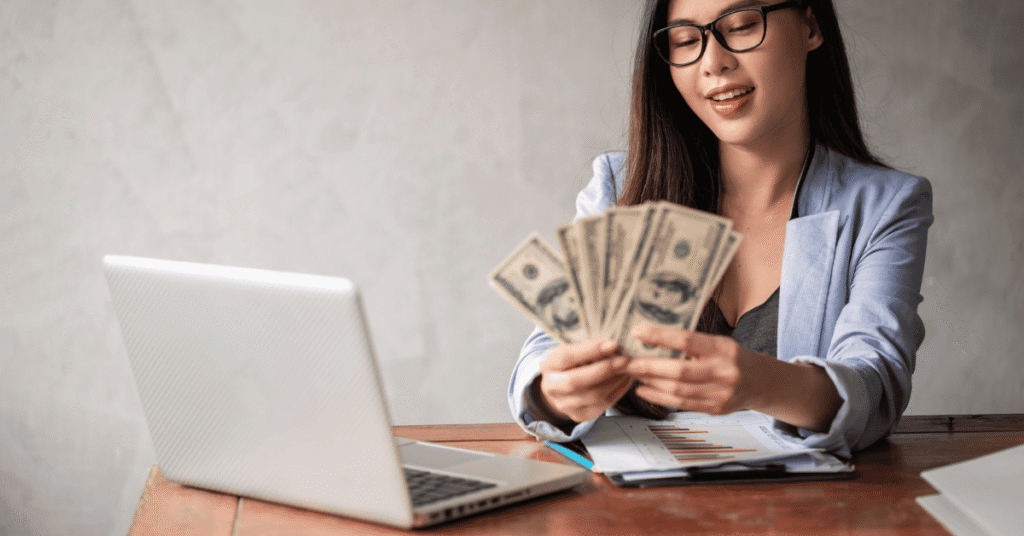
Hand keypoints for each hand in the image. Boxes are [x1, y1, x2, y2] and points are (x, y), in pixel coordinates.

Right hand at [535, 339, 632, 424]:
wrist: (562, 386)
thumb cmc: (572, 362)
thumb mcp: (573, 349)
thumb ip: (589, 346)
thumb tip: (613, 346)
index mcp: (547, 364)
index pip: (566, 357)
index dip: (591, 351)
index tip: (612, 344)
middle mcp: (551, 386)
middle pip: (577, 381)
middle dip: (605, 369)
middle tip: (625, 359)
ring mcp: (564, 404)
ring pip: (594, 395)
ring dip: (616, 380)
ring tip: (628, 367)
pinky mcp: (580, 415)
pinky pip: (603, 404)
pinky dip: (619, 390)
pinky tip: (625, 378)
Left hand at [625, 325, 771, 414]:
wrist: (760, 382)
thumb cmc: (730, 357)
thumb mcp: (717, 342)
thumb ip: (690, 342)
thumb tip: (650, 337)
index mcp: (723, 349)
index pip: (686, 340)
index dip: (659, 336)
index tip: (637, 332)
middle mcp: (724, 372)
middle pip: (678, 370)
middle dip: (648, 366)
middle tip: (627, 361)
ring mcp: (720, 394)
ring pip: (677, 390)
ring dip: (650, 382)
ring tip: (633, 373)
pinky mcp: (715, 409)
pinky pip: (681, 404)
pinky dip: (659, 397)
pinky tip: (644, 390)